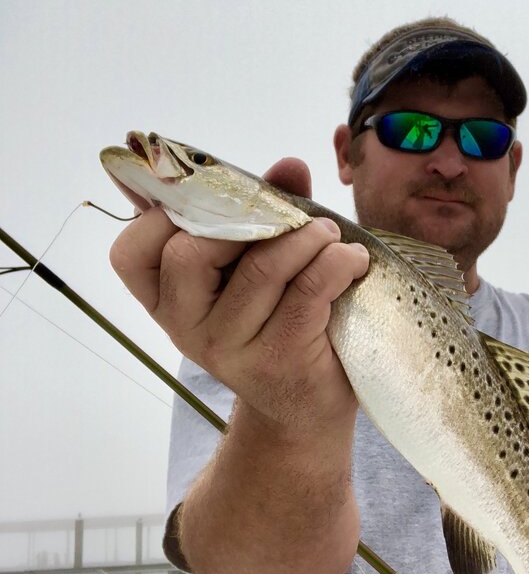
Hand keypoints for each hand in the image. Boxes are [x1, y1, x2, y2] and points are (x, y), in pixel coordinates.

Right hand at [109, 157, 369, 434]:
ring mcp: (229, 347)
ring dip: (307, 238)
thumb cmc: (278, 322)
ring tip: (330, 235)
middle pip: (190, 252)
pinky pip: (308, 291)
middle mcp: (186, 326)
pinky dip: (337, 263)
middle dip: (249, 218)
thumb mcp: (258, 264)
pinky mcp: (279, 358)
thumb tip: (289, 166)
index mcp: (165, 300)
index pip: (131, 253)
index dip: (164, 213)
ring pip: (260, 267)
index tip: (218, 196)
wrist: (305, 407)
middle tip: (293, 217)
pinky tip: (351, 261)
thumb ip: (265, 211)